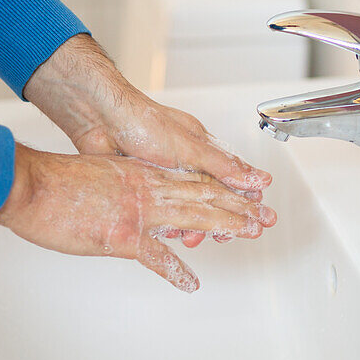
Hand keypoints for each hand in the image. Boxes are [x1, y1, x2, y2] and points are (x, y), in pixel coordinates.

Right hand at [0, 144, 276, 291]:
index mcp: (140, 173)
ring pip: (194, 217)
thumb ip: (123, 187)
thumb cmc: (54, 183)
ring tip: (249, 234)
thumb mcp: (98, 175)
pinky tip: (191, 282)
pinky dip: (176, 271)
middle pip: (203, 195)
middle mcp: (146, 188)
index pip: (192, 178)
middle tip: (264, 216)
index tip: (244, 193)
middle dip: (238, 206)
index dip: (223, 186)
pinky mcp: (121, 236)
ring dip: (226, 225)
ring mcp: (137, 212)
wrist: (29, 186)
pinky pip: (157, 257)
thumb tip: (134, 200)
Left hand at [25, 34, 273, 245]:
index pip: (232, 178)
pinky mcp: (142, 187)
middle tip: (229, 236)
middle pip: (210, 199)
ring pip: (185, 209)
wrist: (99, 121)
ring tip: (195, 238)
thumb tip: (259, 180)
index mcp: (201, 149)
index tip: (260, 219)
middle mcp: (184, 163)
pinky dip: (166, 225)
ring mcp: (162, 176)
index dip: (246, 199)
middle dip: (222, 219)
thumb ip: (224, 167)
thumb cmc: (143, 123)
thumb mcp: (191, 148)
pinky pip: (159, 213)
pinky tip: (168, 234)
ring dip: (192, 226)